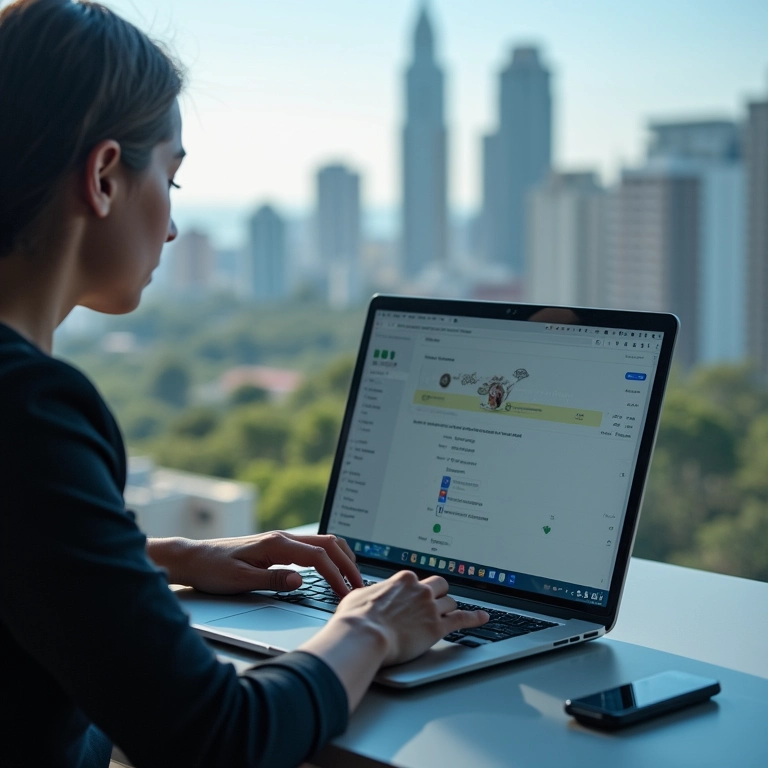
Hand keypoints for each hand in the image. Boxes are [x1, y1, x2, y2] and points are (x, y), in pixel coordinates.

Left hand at [146, 532, 363, 594]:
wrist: (193, 558)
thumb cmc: (212, 570)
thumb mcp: (240, 581)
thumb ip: (273, 580)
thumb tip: (302, 580)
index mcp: (276, 544)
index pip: (319, 557)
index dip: (337, 576)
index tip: (347, 594)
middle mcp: (282, 538)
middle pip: (329, 544)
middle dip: (348, 564)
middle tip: (361, 586)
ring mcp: (281, 540)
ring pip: (323, 542)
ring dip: (342, 558)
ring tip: (353, 579)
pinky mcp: (278, 546)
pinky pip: (312, 547)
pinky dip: (330, 557)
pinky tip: (333, 570)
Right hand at [300, 571, 487, 711]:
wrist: (364, 635)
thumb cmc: (356, 618)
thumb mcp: (359, 596)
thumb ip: (372, 593)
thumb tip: (369, 595)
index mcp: (403, 580)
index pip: (418, 581)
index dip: (416, 591)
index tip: (415, 598)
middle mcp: (420, 590)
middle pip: (440, 587)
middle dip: (439, 594)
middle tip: (435, 603)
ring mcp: (431, 608)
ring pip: (450, 603)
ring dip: (449, 609)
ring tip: (448, 616)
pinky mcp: (437, 627)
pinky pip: (462, 619)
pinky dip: (474, 618)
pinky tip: (482, 618)